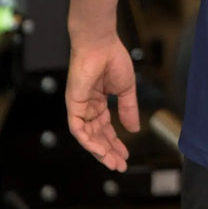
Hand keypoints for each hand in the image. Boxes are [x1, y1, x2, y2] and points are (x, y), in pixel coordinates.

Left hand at [65, 35, 140, 170]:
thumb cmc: (112, 59)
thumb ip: (129, 109)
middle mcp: (87, 107)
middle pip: (97, 136)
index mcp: (98, 102)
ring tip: (113, 162)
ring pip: (87, 136)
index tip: (125, 155)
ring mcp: (79, 107)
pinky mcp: (73, 105)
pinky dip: (89, 141)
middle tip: (120, 165)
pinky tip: (101, 150)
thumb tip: (134, 129)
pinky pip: (78, 129)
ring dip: (100, 151)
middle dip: (109, 151)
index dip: (115, 143)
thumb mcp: (126, 89)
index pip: (105, 128)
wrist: (101, 43)